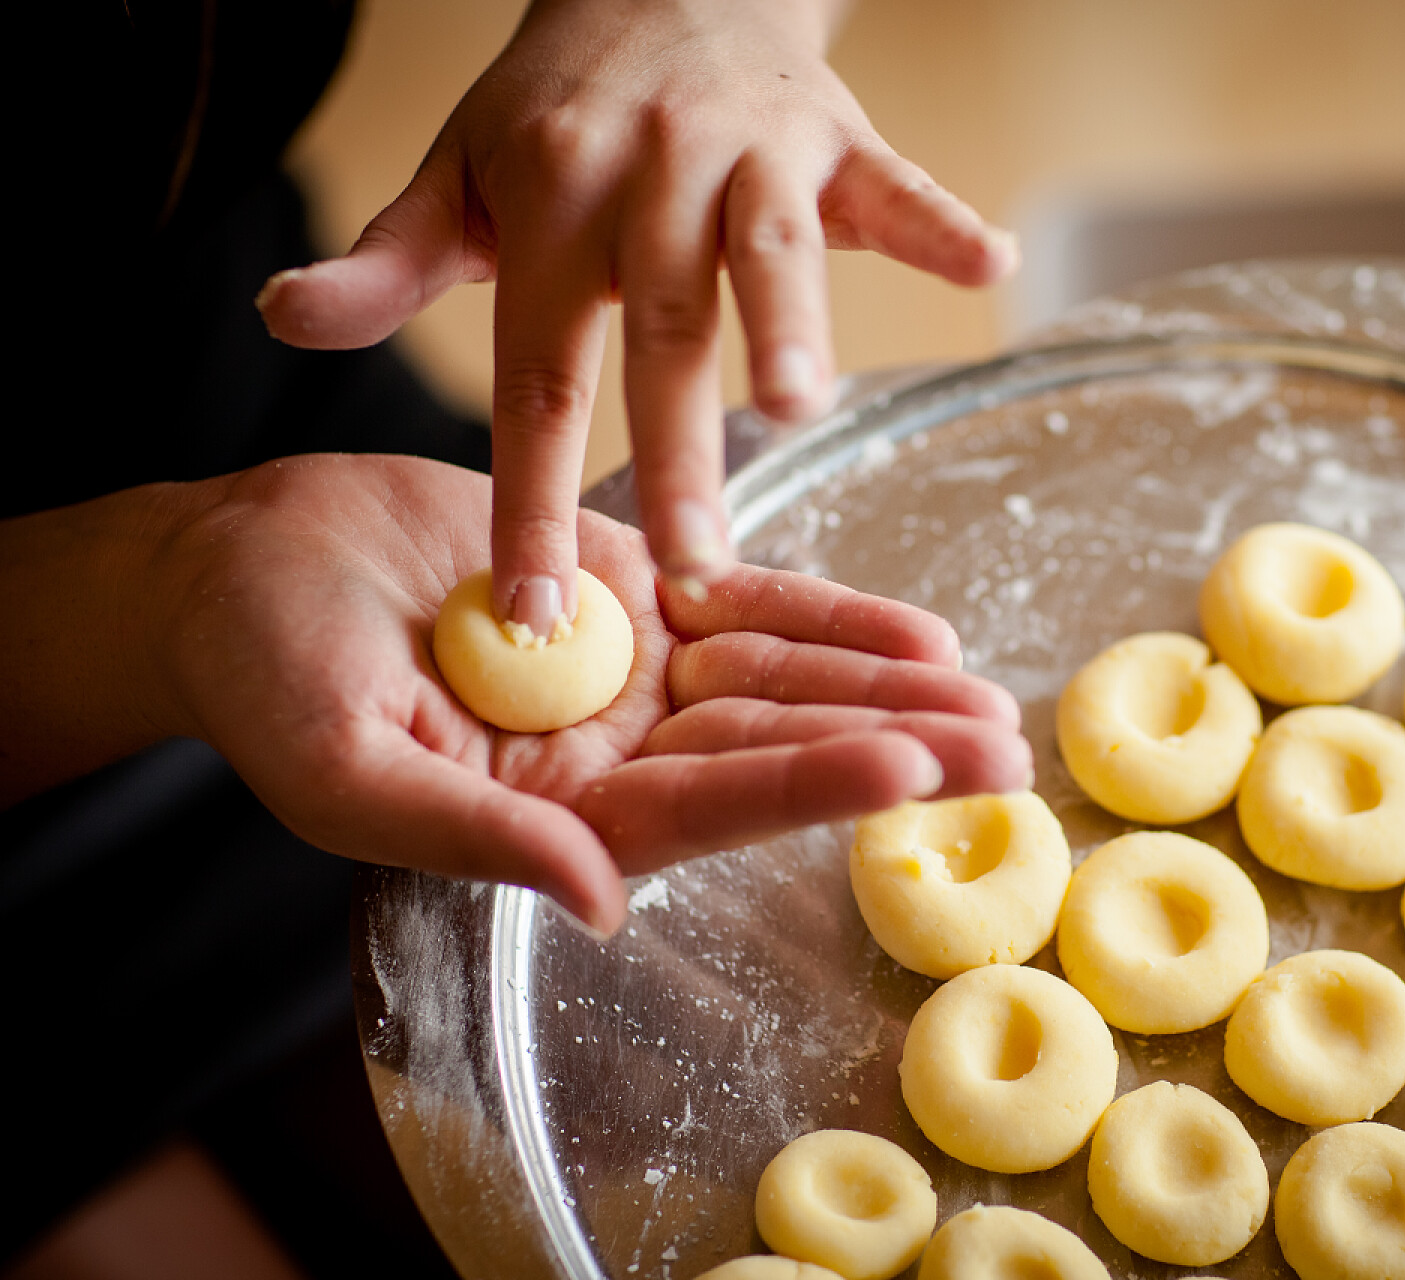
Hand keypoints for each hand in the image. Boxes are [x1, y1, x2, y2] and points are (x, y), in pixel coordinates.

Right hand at [144, 454, 1029, 934]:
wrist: (241, 563)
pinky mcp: (628, 585)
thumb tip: (603, 902)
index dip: (807, 785)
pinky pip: (743, 601)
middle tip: (1003, 746)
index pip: (707, 807)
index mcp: (556, 813)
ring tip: (983, 686)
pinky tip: (910, 630)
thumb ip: (477, 835)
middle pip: (774, 748)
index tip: (908, 769)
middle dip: (889, 743)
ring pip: (780, 677)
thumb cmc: (262, 675)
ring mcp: (630, 667)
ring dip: (881, 680)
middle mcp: (613, 750)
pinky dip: (822, 611)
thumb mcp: (347, 766)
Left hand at [258, 0, 1016, 635]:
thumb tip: (277, 316)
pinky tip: (990, 265)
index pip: (538, 372)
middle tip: (691, 565)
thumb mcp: (458, 172)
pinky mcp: (835, 136)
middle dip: (677, 447)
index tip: (535, 610)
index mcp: (551, 203)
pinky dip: (941, 223)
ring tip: (802, 404)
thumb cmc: (559, 108)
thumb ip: (385, 259)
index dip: (533, 496)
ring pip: (771, 245)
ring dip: (793, 318)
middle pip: (661, 329)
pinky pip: (895, 181)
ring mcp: (749, 151)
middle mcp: (649, 176)